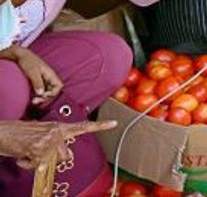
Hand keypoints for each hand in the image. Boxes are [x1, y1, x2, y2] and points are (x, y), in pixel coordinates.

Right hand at [0, 119, 116, 168]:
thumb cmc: (20, 135)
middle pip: (66, 156)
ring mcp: (48, 140)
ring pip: (52, 162)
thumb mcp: (42, 135)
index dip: (100, 126)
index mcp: (58, 127)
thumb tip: (68, 156)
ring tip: (27, 151)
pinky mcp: (38, 148)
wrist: (2, 132)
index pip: (82, 126)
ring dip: (38, 161)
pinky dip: (28, 163)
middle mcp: (56, 131)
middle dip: (53, 159)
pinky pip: (37, 165)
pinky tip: (22, 154)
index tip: (114, 123)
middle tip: (36, 152)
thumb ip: (57, 143)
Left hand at [5, 47, 61, 105]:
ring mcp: (44, 80)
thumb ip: (38, 82)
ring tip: (33, 101)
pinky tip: (32, 97)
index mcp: (51, 74)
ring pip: (48, 92)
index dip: (53, 93)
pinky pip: (42, 90)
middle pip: (53, 91)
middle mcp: (49, 78)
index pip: (58, 86)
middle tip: (35, 101)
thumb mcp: (32, 72)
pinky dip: (38, 95)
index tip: (43, 96)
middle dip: (46, 98)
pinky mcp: (39, 81)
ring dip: (42, 98)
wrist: (21, 55)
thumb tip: (41, 94)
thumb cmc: (28, 61)